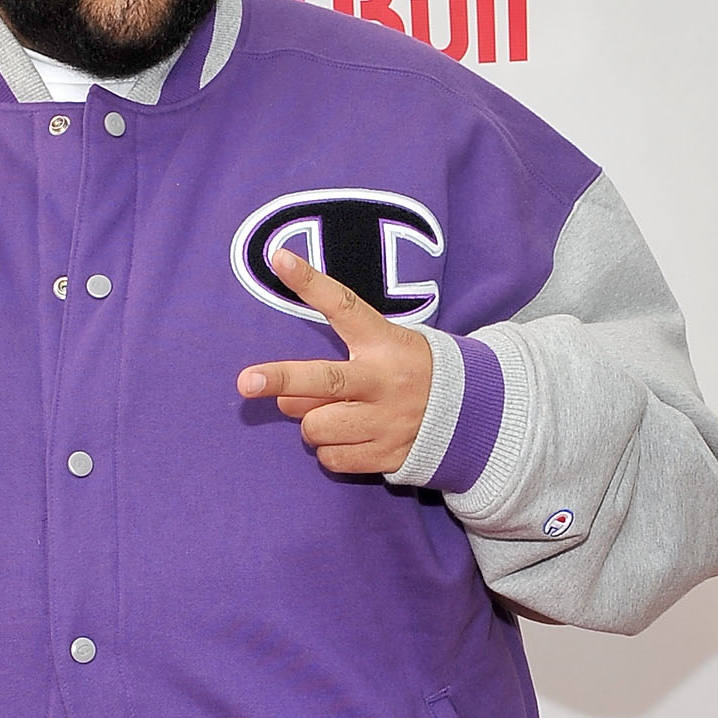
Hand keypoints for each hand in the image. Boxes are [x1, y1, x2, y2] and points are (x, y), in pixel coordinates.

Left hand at [236, 247, 434, 476]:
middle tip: (246, 382)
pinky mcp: (387, 455)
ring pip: (317, 427)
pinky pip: (331, 458)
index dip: (311, 283)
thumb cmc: (408, 374)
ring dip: (313, 424)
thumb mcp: (383, 350)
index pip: (344, 306)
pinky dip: (331, 451)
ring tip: (337, 416)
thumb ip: (331, 371)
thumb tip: (284, 402)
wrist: (470, 416)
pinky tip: (351, 438)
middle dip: (281, 380)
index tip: (279, 258)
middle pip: (323, 380)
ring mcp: (386, 421)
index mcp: (383, 343)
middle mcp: (384, 381)